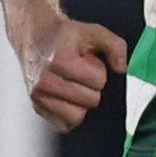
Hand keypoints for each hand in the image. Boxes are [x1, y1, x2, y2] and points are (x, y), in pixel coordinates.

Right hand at [15, 16, 127, 130]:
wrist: (34, 37)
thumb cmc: (63, 36)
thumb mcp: (92, 32)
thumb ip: (114, 46)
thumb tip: (121, 68)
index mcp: (59, 61)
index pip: (98, 82)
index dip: (98, 71)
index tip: (85, 62)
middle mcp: (45, 81)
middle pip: (91, 101)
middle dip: (90, 87)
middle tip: (79, 73)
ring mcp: (38, 97)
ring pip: (77, 117)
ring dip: (81, 103)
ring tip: (72, 85)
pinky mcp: (37, 108)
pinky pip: (64, 125)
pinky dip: (69, 114)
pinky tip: (66, 97)